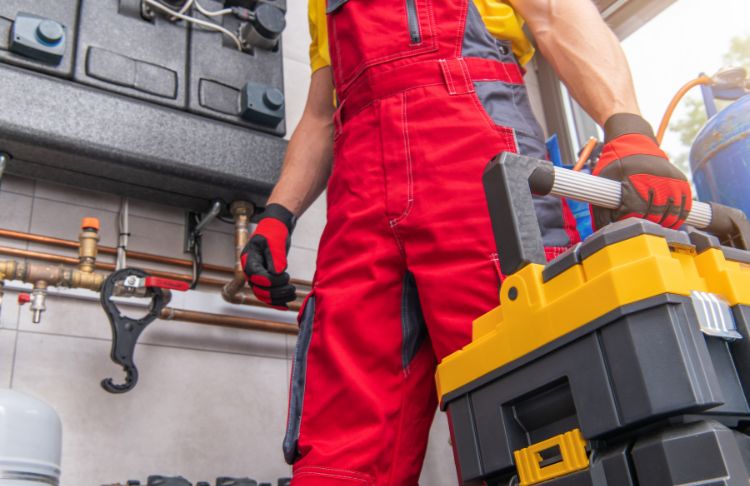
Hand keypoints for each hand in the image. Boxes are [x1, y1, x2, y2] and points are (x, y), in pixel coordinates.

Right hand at [241, 203, 296, 308]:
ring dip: (278, 298)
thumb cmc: (273, 232)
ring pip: (264, 295)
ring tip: (293, 294)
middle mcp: (251, 271)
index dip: (270, 281)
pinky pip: (268, 295)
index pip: (256, 277)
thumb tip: (277, 273)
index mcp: (249, 260)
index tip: (285, 276)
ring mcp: (257, 276)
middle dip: (277, 292)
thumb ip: (276, 257)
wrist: (276, 229)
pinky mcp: (265, 279)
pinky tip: (286, 305)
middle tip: (292, 289)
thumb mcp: (275, 241)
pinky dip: (276, 301)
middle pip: (259, 290)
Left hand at [592, 113, 691, 229]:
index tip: (623, 223)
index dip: (628, 221)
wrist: (633, 141)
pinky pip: (685, 205)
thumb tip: (604, 232)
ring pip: (672, 213)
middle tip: (638, 228)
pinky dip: (678, 217)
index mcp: (633, 177)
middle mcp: (654, 177)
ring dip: (663, 224)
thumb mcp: (602, 181)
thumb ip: (601, 208)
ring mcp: (670, 178)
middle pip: (654, 214)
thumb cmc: (615, 164)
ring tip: (653, 228)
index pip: (635, 211)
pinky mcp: (680, 180)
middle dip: (646, 225)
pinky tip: (668, 221)